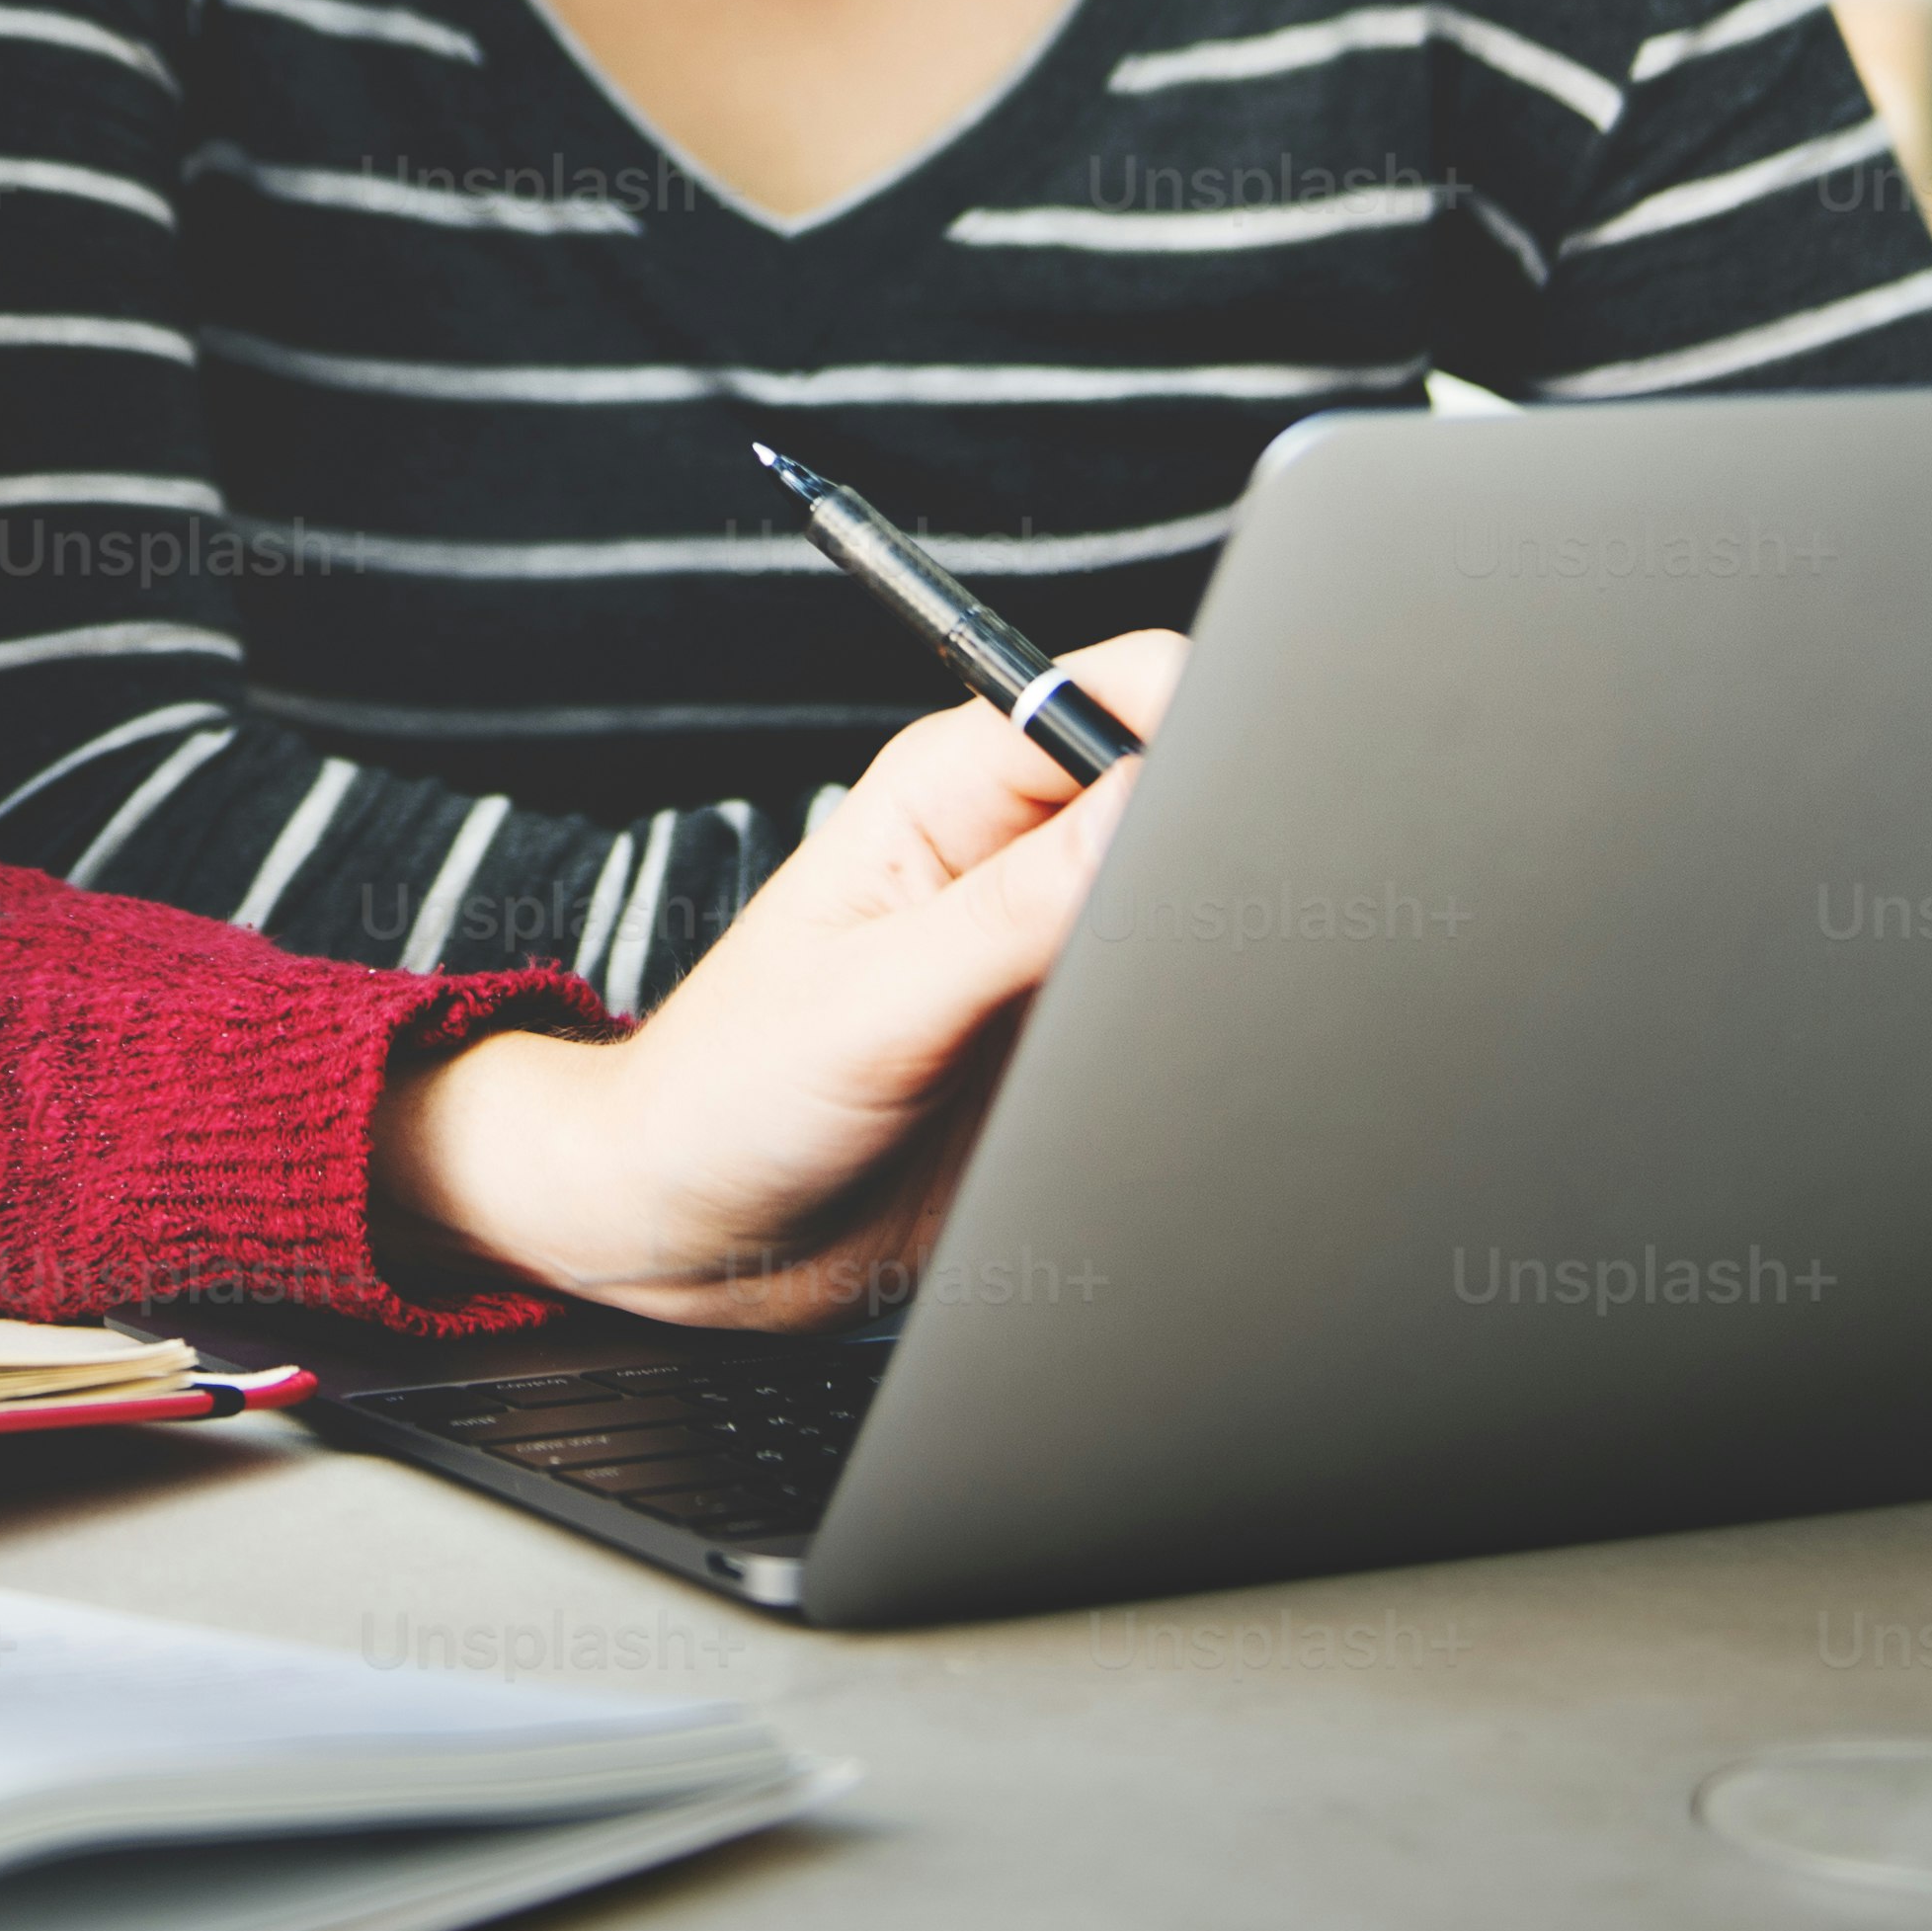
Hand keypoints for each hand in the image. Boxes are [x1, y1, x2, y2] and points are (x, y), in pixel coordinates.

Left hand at [369, 631, 1181, 1327]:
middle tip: (1230, 935)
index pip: (1118, 691)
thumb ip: (1013, 910)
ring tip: (1183, 1015)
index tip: (1241, 810)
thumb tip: (1148, 801)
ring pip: (1193, 909)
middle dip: (1228, 846)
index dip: (1200, 725)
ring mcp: (1049, 951)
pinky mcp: (1072, 1042)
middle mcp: (1012, 856)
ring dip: (1211, 952)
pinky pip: (1175, 1012)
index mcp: (949, 791)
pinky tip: (1178, 1078)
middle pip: (1181, 792)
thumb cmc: (725, 1098)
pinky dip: (1198, 1033)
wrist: (691, 1239)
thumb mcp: (873, 1005)